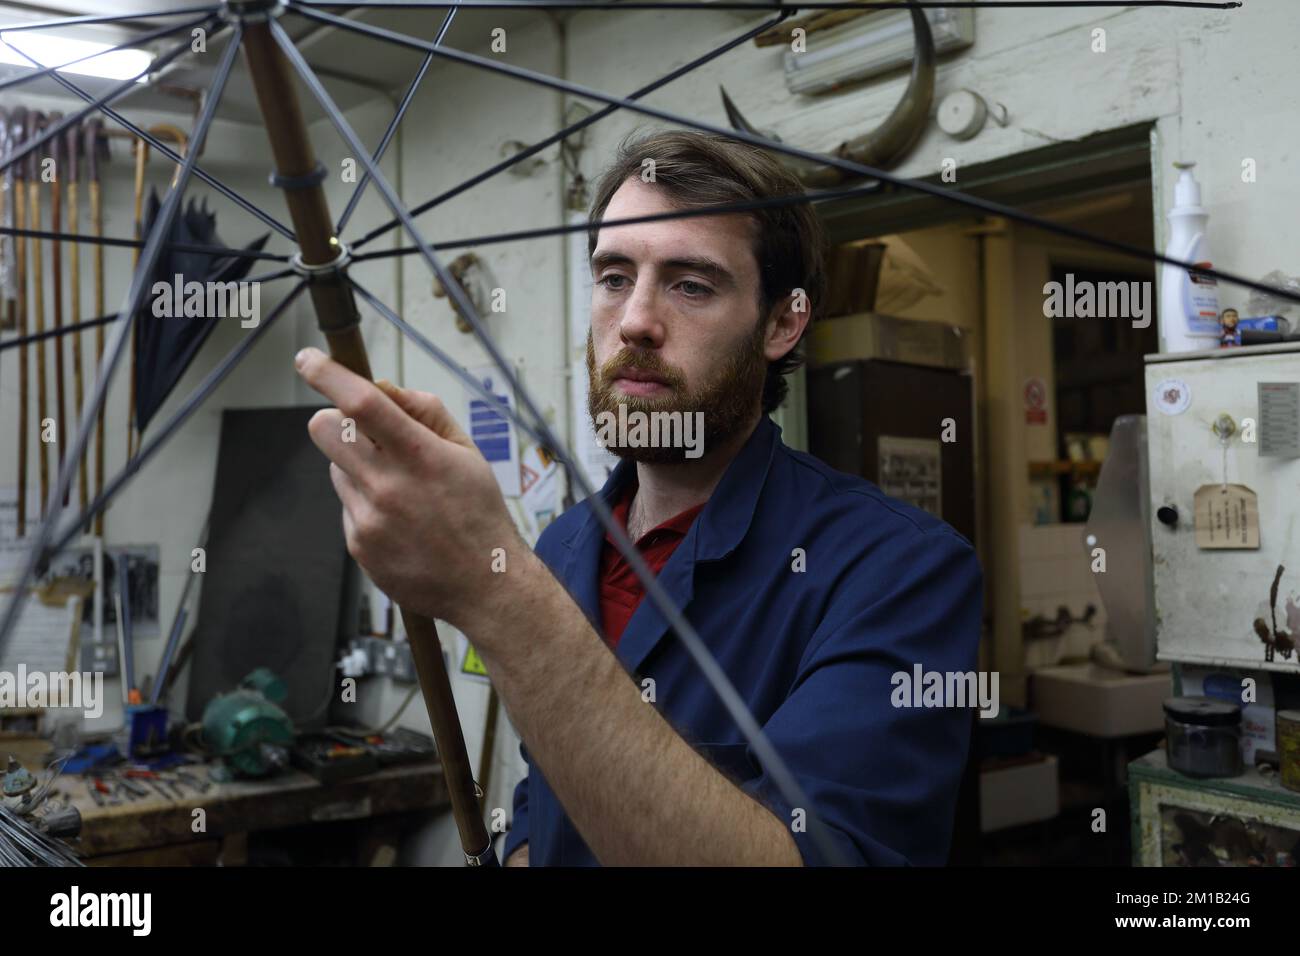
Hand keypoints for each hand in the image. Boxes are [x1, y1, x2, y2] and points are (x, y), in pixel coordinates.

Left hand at [294, 347, 526, 630]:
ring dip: (358, 469)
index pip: (362, 404)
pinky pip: (347, 506)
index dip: (328, 375)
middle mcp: (388, 486)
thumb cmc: (479, 511)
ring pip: (336, 469)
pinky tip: (401, 522)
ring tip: (401, 493)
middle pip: (324, 429)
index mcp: (420, 456)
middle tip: (365, 434)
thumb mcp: (466, 452)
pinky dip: (366, 505)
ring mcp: (368, 519)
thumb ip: (424, 412)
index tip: (308, 359)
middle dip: (336, 421)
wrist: (484, 584)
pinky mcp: (358, 544)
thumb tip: (381, 387)